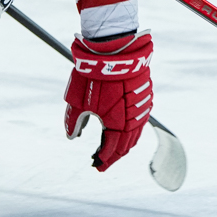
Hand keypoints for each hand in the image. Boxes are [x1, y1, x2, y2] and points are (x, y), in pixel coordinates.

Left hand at [65, 31, 153, 170]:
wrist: (115, 52)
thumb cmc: (94, 77)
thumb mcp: (78, 101)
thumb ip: (74, 121)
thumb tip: (71, 136)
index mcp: (117, 125)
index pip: (111, 150)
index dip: (102, 159)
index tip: (95, 164)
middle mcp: (133, 121)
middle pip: (125, 147)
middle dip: (113, 156)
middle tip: (101, 161)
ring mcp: (142, 109)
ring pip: (135, 135)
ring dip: (123, 145)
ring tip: (111, 150)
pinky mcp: (145, 98)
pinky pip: (140, 122)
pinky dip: (131, 132)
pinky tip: (122, 131)